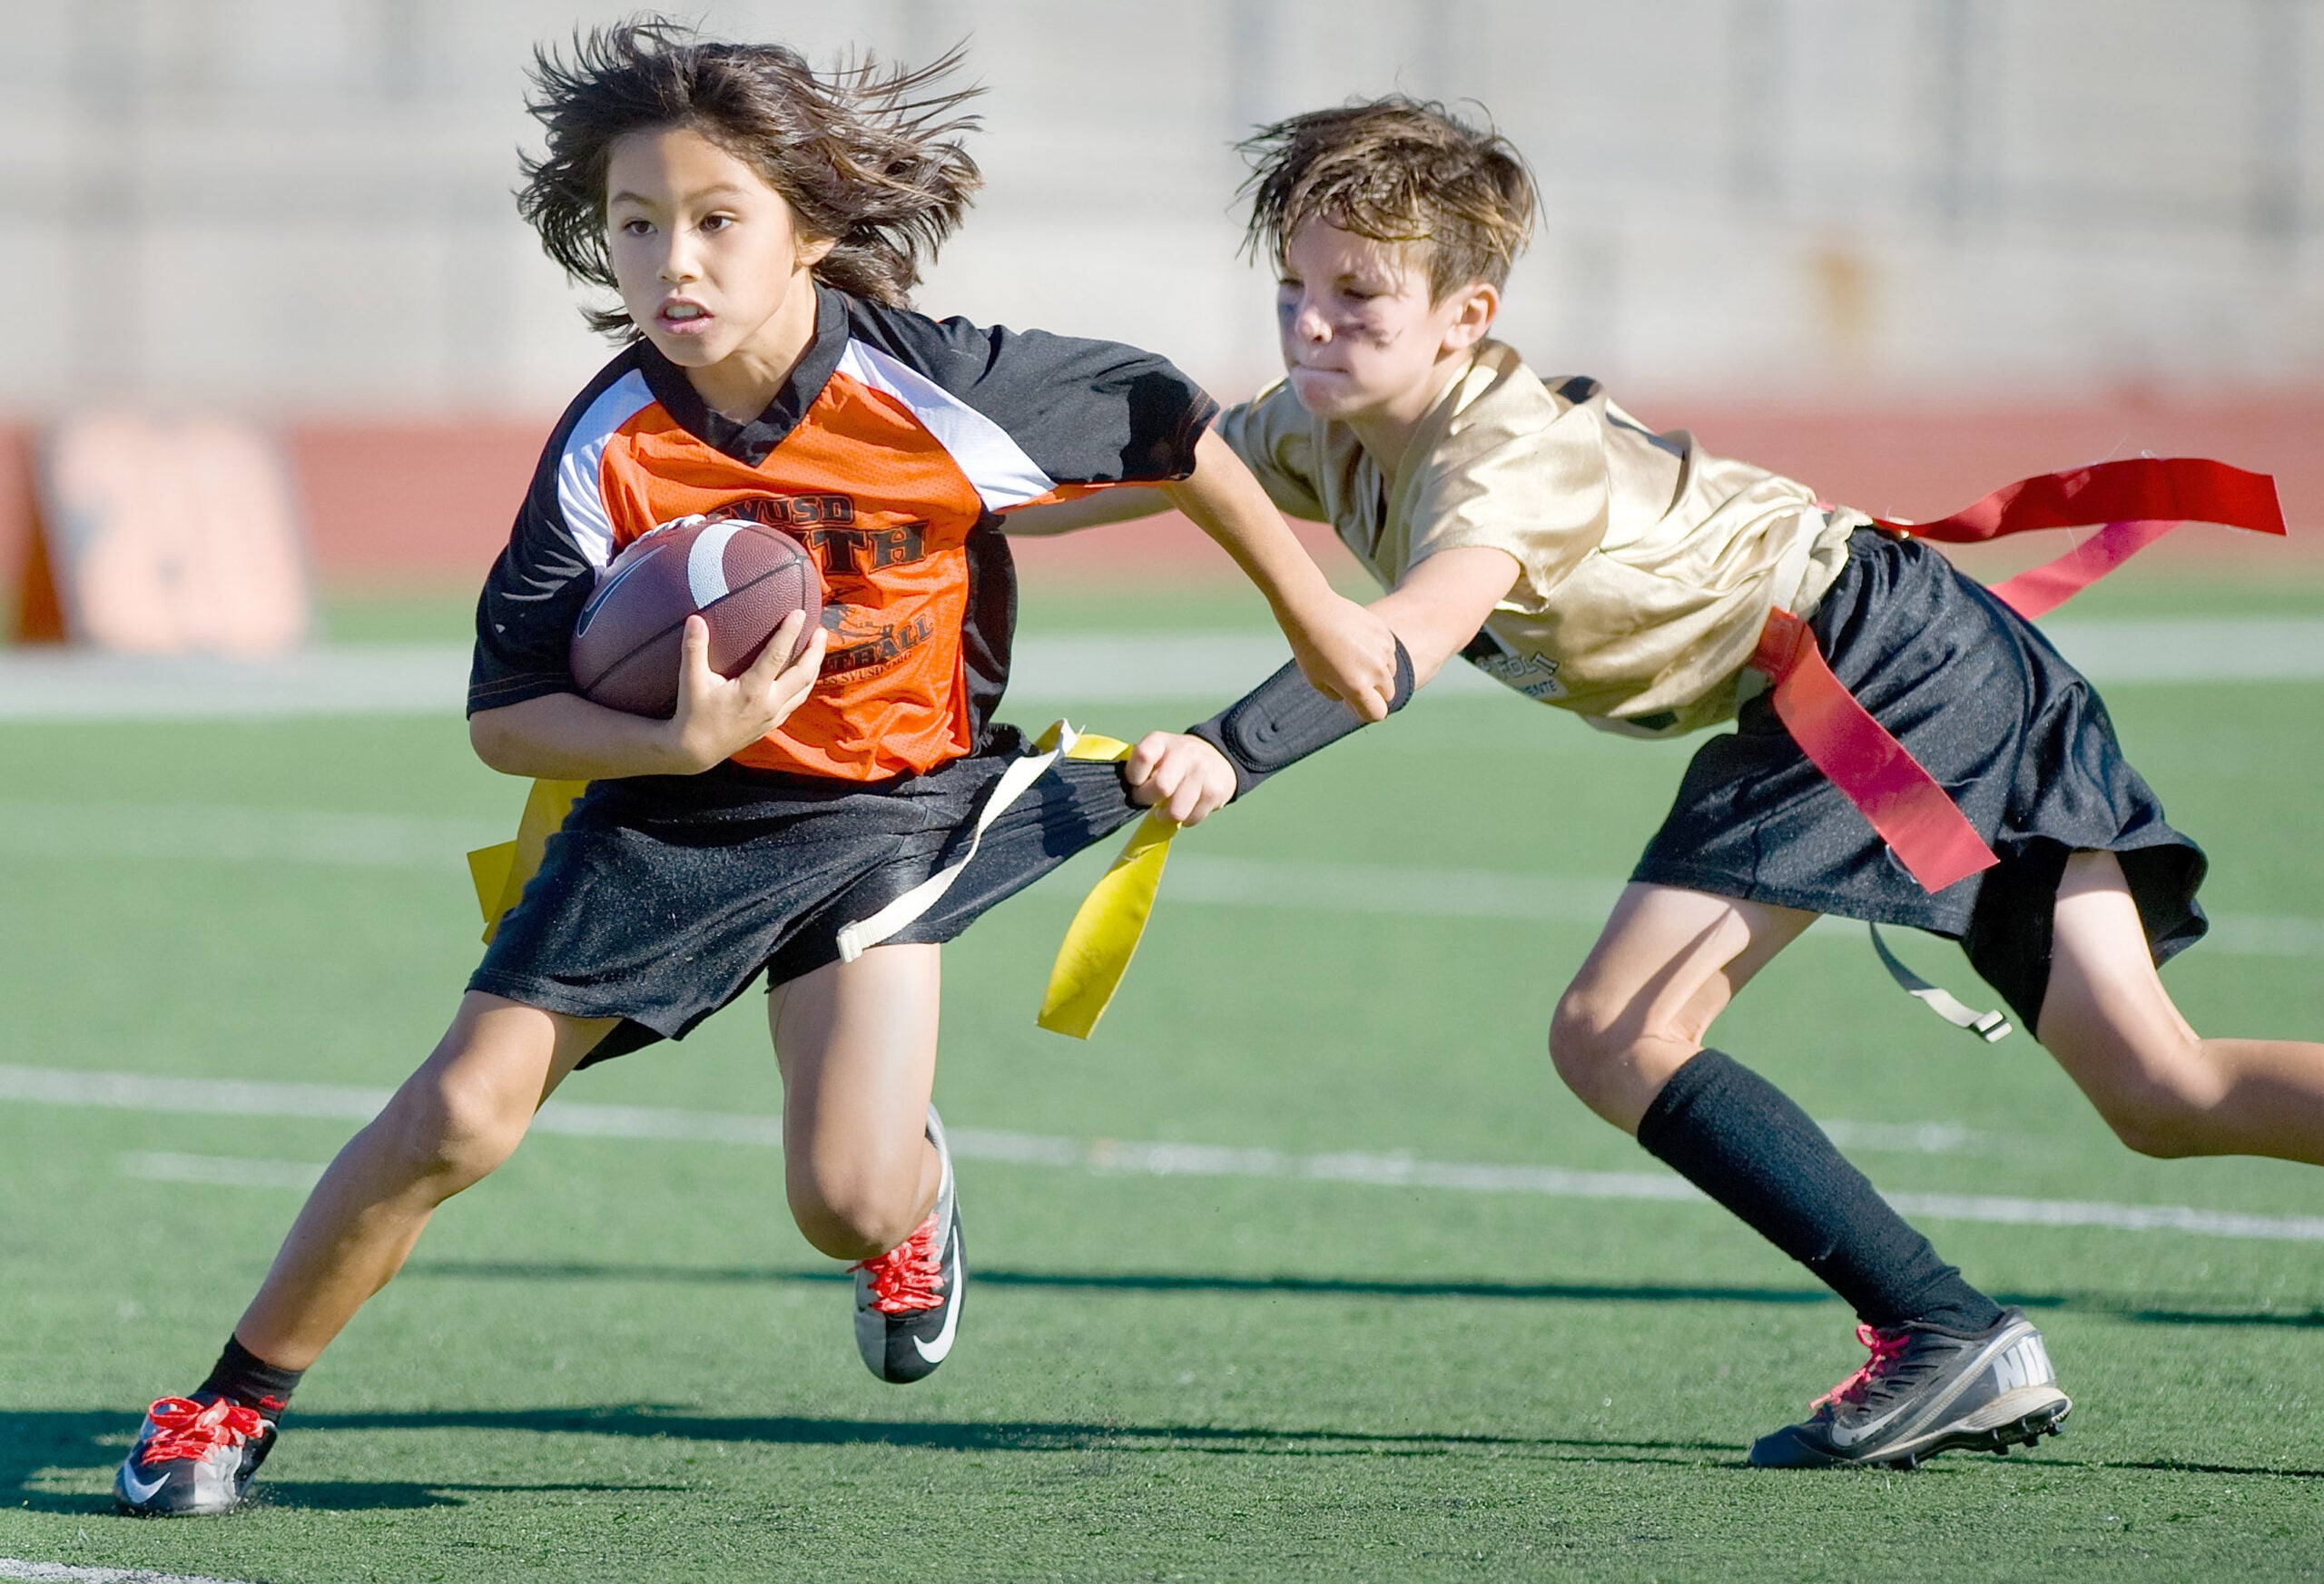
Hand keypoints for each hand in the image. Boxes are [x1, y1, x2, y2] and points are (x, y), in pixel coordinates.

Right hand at [666, 611, 826, 770]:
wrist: (696, 752)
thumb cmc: (692, 715)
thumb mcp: (691, 681)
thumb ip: (694, 649)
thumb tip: (695, 619)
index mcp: (752, 691)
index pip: (777, 656)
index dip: (790, 632)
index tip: (800, 613)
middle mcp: (769, 704)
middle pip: (803, 673)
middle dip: (815, 651)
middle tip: (820, 630)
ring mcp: (773, 716)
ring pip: (804, 689)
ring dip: (814, 667)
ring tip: (817, 648)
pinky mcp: (772, 724)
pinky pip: (796, 701)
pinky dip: (804, 684)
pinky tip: (803, 675)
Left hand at [1124, 732, 1236, 824]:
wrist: (1218, 755)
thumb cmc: (1174, 761)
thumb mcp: (1156, 753)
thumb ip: (1138, 767)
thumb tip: (1118, 792)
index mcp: (1161, 741)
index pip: (1143, 756)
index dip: (1134, 776)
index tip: (1135, 783)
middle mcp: (1184, 752)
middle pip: (1161, 787)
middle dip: (1148, 800)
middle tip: (1149, 800)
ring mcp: (1202, 770)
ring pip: (1176, 811)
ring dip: (1167, 815)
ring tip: (1166, 808)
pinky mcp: (1216, 790)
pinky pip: (1191, 819)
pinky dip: (1185, 819)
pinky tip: (1186, 806)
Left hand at [1279, 590, 1398, 720]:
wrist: (1312, 611)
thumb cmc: (1310, 650)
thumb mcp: (1318, 682)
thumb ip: (1341, 696)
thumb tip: (1355, 699)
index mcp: (1357, 687)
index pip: (1377, 714)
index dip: (1366, 712)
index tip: (1353, 703)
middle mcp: (1376, 670)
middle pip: (1387, 694)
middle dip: (1374, 693)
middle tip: (1352, 681)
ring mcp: (1383, 650)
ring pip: (1390, 673)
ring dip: (1377, 672)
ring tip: (1353, 659)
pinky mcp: (1385, 633)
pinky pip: (1389, 653)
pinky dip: (1378, 653)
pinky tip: (1358, 643)